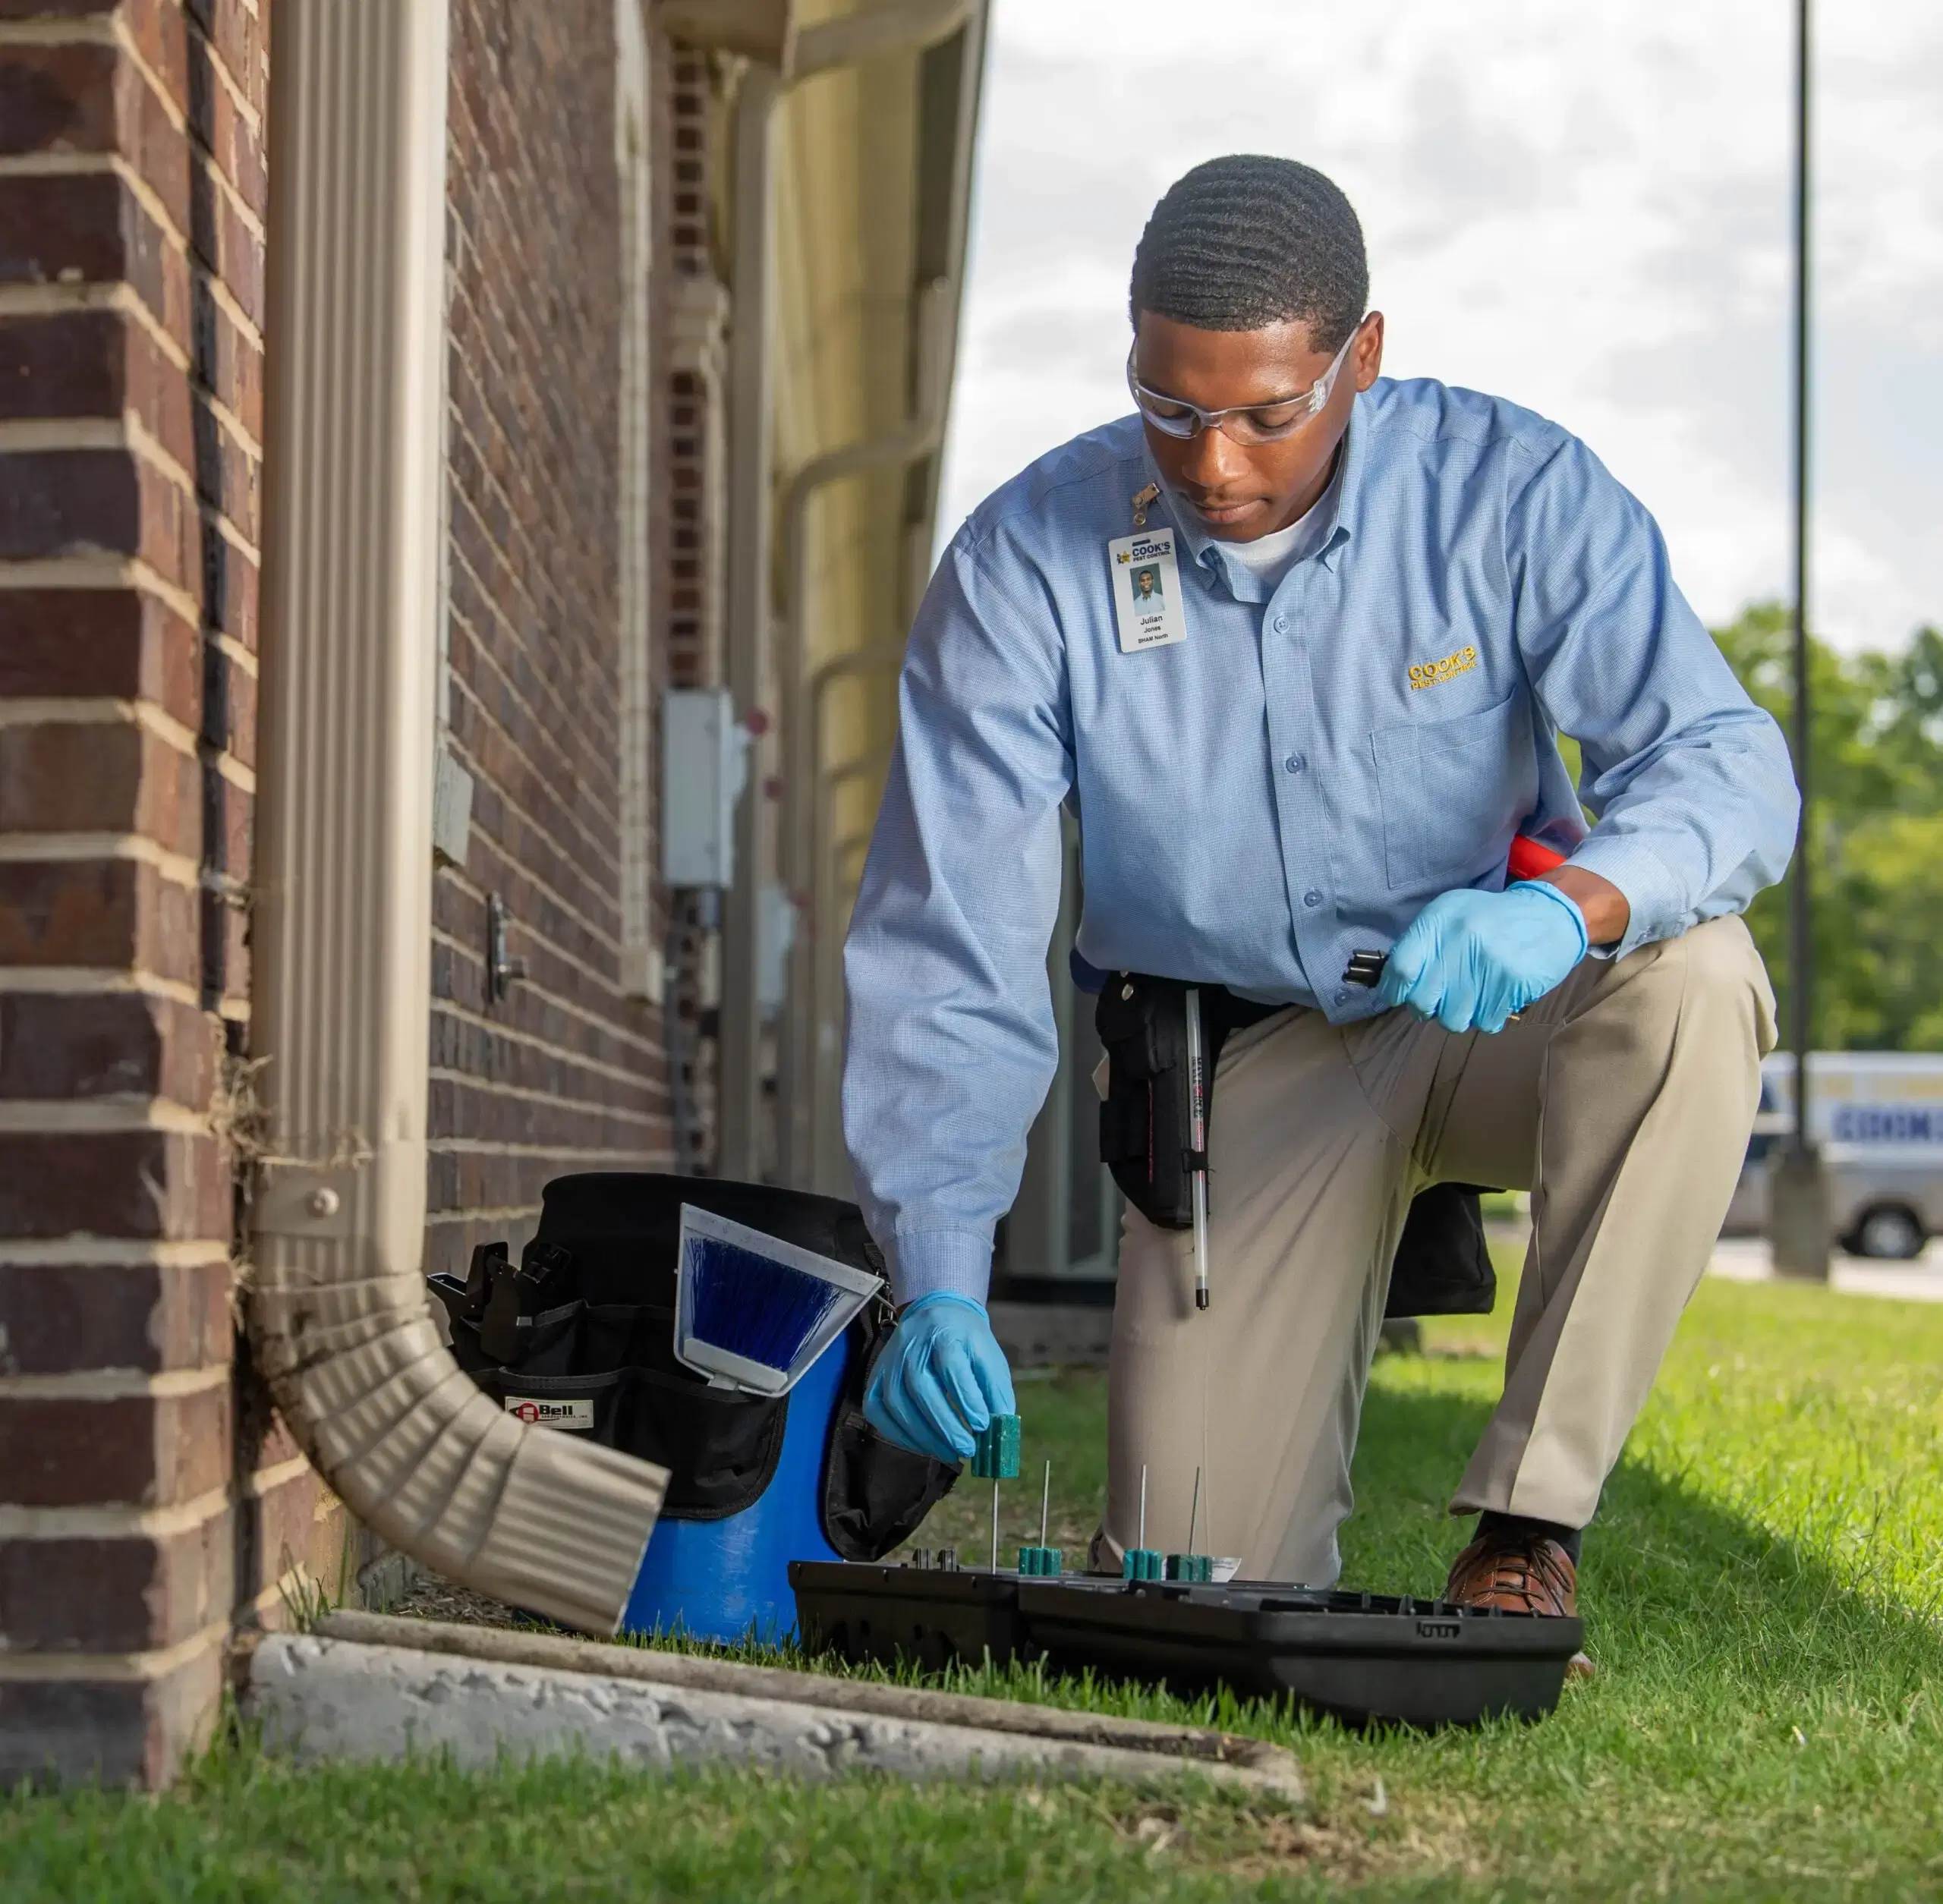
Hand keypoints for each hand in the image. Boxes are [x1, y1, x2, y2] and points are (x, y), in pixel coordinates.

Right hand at [863, 1292, 1015, 1464]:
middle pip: (921, 1385)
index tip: (982, 1425)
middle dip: (945, 1424)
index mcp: (944, 1332)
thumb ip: (995, 1392)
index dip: (966, 1397)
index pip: (951, 1364)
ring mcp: (889, 1360)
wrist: (935, 1315)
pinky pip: (876, 1409)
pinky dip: (897, 1433)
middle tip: (967, 1449)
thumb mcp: (989, 1358)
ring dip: (923, 1435)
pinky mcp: (876, 1376)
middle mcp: (912, 1343)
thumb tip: (999, 1431)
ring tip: (948, 1453)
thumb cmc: (966, 1343)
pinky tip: (921, 1445)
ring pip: (896, 1401)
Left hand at [1377, 881, 1588, 1034]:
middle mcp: (1462, 938)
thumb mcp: (1452, 914)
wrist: (1552, 913)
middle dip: (1428, 1009)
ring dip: (1461, 1015)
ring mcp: (1489, 961)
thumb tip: (1393, 981)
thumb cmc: (1493, 919)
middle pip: (1423, 1001)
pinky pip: (1485, 1022)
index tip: (1401, 996)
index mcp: (1440, 919)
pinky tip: (1496, 996)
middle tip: (1441, 1001)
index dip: (1395, 990)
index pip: (1401, 968)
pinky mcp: (1513, 982)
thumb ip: (1422, 942)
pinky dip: (1488, 1017)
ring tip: (1473, 996)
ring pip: (1453, 1019)